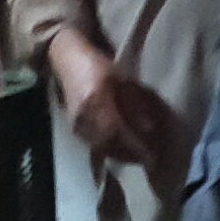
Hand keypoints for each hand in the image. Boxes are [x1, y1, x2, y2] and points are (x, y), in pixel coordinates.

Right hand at [49, 30, 194, 179]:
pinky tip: (120, 149)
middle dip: (129, 155)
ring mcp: (76, 124)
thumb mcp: (123, 79)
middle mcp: (83, 117)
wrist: (68, 61)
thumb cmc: (99, 67)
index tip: (151, 157)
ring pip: (100, 147)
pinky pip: (93, 145)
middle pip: (108, 145)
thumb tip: (148, 129)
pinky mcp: (74, 128)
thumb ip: (135, 103)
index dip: (134, 147)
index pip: (117, 132)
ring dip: (119, 155)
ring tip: (136, 157)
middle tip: (147, 159)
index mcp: (96, 101)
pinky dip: (109, 150)